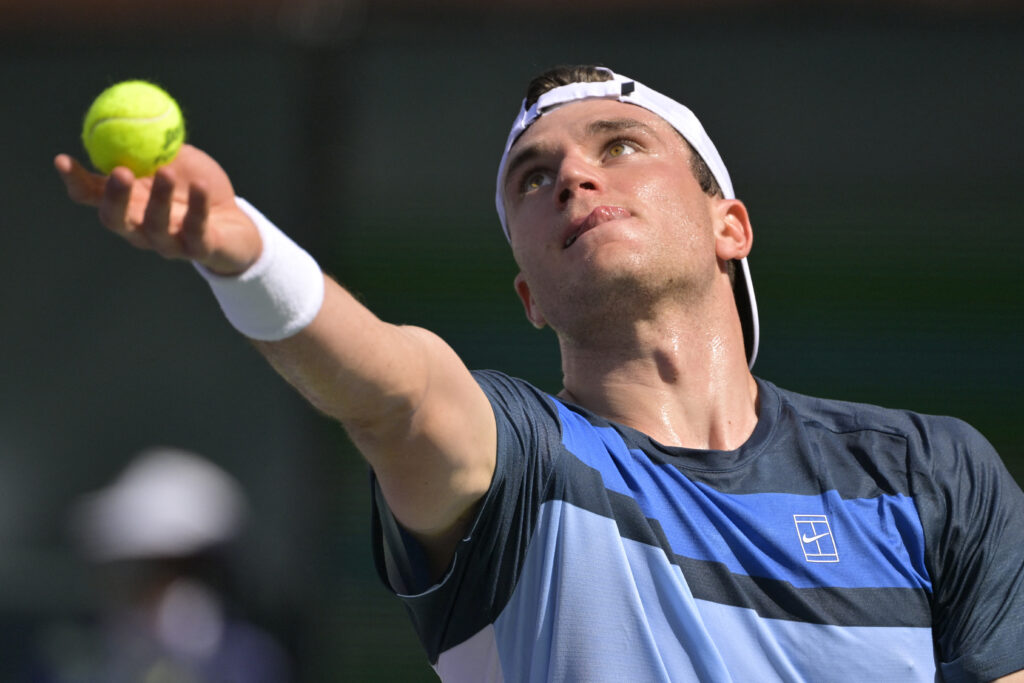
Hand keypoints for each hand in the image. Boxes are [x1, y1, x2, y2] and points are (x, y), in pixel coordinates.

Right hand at [54, 144, 261, 275]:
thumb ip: (150, 143)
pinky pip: (196, 231)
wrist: (235, 223)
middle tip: (120, 171)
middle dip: (114, 197)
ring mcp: (168, 242)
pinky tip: (200, 185)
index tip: (62, 159)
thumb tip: (127, 108)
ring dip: (158, 199)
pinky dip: (198, 207)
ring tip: (166, 171)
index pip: (90, 197)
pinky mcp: (199, 249)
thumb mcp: (173, 158)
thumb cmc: (195, 187)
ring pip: (154, 228)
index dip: (74, 181)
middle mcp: (140, 227)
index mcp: (127, 204)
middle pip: (114, 219)